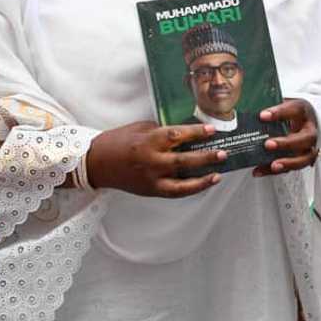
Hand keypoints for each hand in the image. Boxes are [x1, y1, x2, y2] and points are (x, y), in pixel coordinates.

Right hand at [86, 121, 225, 196]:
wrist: (97, 163)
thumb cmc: (119, 141)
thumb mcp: (141, 128)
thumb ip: (163, 132)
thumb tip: (186, 134)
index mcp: (148, 141)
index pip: (176, 136)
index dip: (196, 133)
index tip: (212, 131)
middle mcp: (151, 161)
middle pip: (183, 160)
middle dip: (205, 157)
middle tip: (222, 153)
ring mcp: (151, 179)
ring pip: (181, 183)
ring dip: (202, 179)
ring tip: (218, 174)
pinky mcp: (150, 191)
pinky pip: (175, 192)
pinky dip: (191, 189)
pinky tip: (204, 183)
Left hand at [253, 98, 318, 176]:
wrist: (299, 118)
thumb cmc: (287, 111)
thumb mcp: (280, 103)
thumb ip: (266, 106)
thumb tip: (238, 109)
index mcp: (302, 111)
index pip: (295, 110)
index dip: (280, 113)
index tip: (263, 115)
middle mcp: (309, 130)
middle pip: (305, 138)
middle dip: (287, 143)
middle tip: (268, 144)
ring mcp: (307, 147)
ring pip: (304, 158)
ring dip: (288, 163)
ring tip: (273, 165)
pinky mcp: (299, 160)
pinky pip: (289, 169)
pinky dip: (273, 171)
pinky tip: (259, 170)